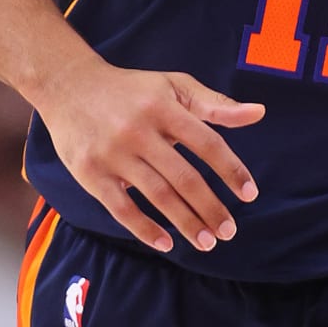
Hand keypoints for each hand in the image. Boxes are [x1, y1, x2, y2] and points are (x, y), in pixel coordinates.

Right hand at [37, 59, 263, 252]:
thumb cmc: (131, 89)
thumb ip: (215, 104)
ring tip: (207, 242)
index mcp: (164, 108)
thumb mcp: (173, 85)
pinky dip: (145, 228)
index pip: (207, 143)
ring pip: (156, 195)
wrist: (69, 86)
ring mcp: (114, 154)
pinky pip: (121, 208)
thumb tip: (258, 113)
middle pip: (183, 177)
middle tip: (229, 231)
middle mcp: (139, 131)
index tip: (248, 194)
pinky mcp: (91, 174)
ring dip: (185, 222)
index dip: (231, 170)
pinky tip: (166, 242)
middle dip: (210, 207)